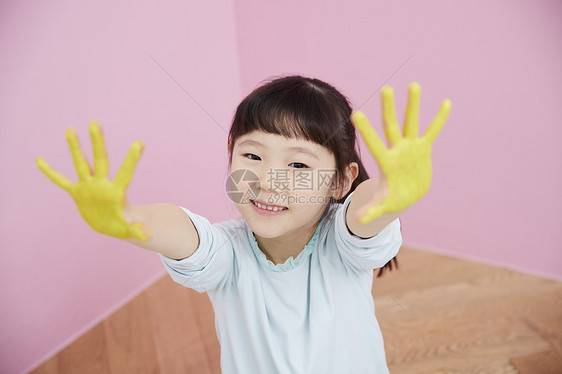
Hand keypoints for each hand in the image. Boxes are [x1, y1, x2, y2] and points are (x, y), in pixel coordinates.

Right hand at [36, 122, 150, 240]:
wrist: (110, 224)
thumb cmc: (123, 225)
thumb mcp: (130, 230)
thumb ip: (138, 230)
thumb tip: (149, 236)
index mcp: (116, 191)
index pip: (126, 172)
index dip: (132, 159)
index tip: (140, 142)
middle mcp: (101, 184)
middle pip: (100, 160)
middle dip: (98, 143)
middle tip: (95, 123)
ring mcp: (88, 186)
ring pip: (81, 163)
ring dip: (75, 148)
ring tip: (70, 129)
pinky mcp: (77, 192)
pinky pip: (61, 181)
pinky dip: (50, 172)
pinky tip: (39, 160)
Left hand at [351, 82, 450, 223]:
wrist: (406, 194)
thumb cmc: (392, 198)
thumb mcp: (383, 204)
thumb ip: (372, 209)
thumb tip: (358, 220)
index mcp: (386, 162)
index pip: (374, 143)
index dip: (367, 130)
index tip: (356, 113)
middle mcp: (397, 149)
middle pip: (392, 126)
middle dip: (389, 109)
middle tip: (386, 88)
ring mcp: (411, 147)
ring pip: (412, 122)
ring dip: (413, 105)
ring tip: (413, 84)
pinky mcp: (424, 148)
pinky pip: (433, 131)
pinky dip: (439, 118)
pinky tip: (446, 102)